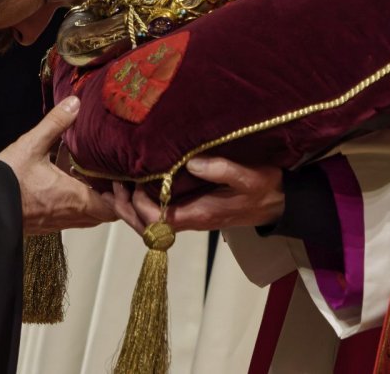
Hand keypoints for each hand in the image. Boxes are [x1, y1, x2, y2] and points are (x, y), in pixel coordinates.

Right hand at [0, 96, 115, 234]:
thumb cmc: (8, 179)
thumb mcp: (33, 145)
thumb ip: (56, 123)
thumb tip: (75, 103)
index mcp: (74, 198)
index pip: (113, 208)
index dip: (122, 196)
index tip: (120, 177)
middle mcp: (69, 215)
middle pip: (102, 215)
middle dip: (110, 198)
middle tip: (108, 175)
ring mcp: (56, 223)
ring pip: (85, 217)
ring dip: (91, 201)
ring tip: (88, 177)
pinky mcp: (43, 225)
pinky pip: (69, 218)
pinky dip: (74, 204)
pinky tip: (63, 183)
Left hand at [117, 156, 284, 234]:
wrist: (277, 201)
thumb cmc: (263, 189)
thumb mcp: (248, 177)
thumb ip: (221, 170)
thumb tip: (191, 162)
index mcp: (198, 215)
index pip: (158, 221)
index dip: (140, 205)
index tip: (135, 181)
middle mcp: (189, 219)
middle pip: (146, 227)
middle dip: (126, 209)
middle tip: (113, 185)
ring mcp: (188, 215)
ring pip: (149, 222)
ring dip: (129, 207)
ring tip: (116, 184)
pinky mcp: (189, 208)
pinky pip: (157, 213)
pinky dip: (140, 203)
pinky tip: (132, 184)